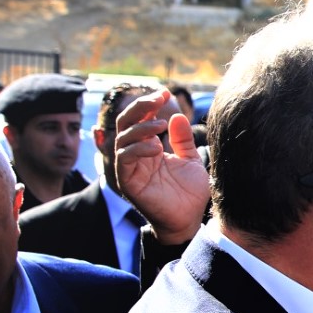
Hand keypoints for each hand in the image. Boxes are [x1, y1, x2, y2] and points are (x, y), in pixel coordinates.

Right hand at [115, 89, 208, 244]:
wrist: (188, 220)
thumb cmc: (189, 194)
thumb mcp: (190, 160)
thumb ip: (182, 139)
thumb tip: (176, 115)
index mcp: (148, 148)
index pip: (140, 119)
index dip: (149, 105)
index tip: (164, 93)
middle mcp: (136, 155)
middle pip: (126, 123)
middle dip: (140, 108)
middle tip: (157, 99)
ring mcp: (130, 168)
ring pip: (123, 138)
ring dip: (140, 128)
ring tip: (160, 128)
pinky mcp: (128, 181)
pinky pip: (124, 159)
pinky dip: (137, 149)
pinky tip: (155, 147)